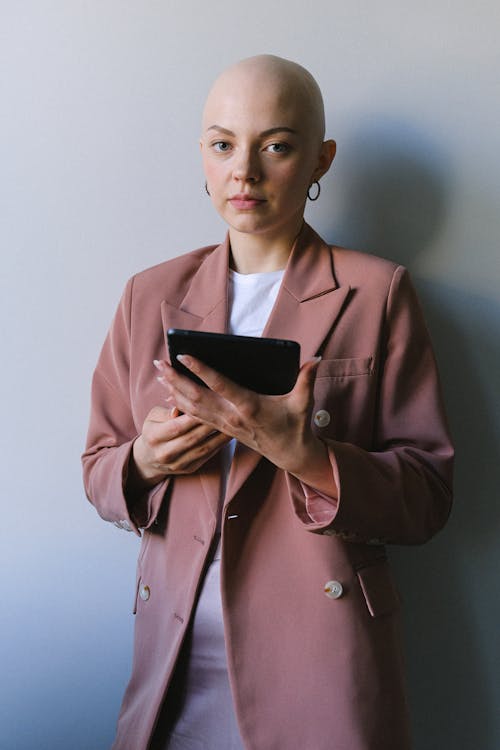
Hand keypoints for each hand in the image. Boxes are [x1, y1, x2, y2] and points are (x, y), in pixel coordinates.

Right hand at [131, 404, 229, 487]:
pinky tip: (229, 434)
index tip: (209, 404)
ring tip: (234, 423)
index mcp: (153, 437)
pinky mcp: (189, 469)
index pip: (176, 426)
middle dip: (211, 424)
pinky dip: (219, 445)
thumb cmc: (154, 429)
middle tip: (227, 412)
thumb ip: (167, 411)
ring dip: (220, 436)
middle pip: (192, 438)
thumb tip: (179, 407)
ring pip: (203, 449)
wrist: (149, 458)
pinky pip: (207, 456)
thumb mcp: (153, 416)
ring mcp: (177, 464)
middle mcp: (164, 453)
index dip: (194, 417)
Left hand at [156, 355, 336, 496]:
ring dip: (173, 389)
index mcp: (249, 406)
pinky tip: (170, 391)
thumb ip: (307, 379)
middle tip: (159, 362)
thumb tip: (316, 358)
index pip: (220, 385)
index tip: (185, 355)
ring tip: (159, 372)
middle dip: (176, 379)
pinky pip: (196, 415)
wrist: (289, 455)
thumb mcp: (303, 402)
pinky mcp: (221, 428)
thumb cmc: (295, 426)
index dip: (201, 370)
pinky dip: (180, 402)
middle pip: (197, 396)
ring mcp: (224, 424)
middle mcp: (231, 416)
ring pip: (192, 406)